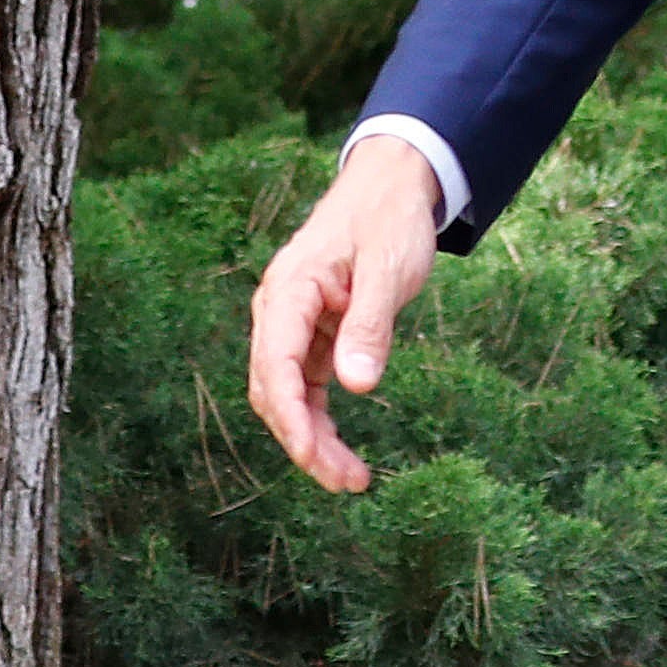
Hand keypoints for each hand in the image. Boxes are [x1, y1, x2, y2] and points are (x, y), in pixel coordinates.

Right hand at [245, 137, 443, 492]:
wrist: (391, 184)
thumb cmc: (388, 218)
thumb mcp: (388, 268)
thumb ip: (371, 325)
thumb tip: (358, 387)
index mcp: (290, 289)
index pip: (276, 363)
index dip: (290, 416)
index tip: (313, 457)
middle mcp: (281, 310)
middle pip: (275, 388)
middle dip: (303, 440)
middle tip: (348, 482)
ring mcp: (295, 324)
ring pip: (288, 394)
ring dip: (312, 438)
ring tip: (352, 479)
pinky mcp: (314, 334)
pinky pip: (306, 386)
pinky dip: (320, 419)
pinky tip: (342, 449)